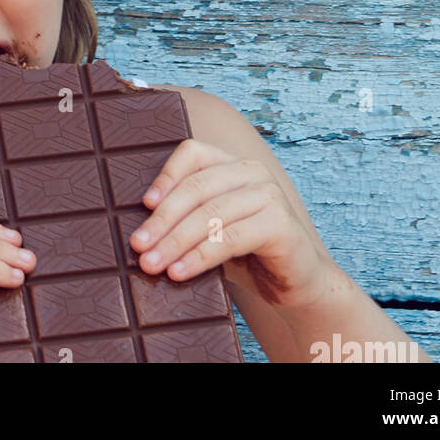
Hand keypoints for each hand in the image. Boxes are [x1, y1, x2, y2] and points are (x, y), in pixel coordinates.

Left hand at [127, 138, 335, 312]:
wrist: (300, 285)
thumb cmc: (248, 255)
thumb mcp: (212, 229)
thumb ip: (186, 218)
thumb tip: (141, 229)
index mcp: (233, 164)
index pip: (193, 153)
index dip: (166, 176)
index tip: (143, 205)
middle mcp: (252, 172)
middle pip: (196, 187)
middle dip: (162, 219)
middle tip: (138, 246)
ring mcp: (269, 195)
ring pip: (210, 214)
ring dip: (175, 242)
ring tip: (152, 264)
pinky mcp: (280, 224)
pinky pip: (229, 238)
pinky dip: (198, 256)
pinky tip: (179, 272)